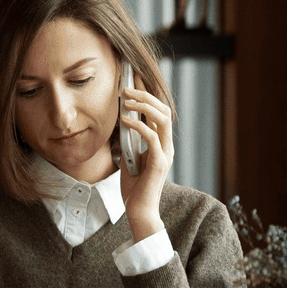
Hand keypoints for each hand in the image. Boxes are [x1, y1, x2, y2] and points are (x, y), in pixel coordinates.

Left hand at [118, 83, 173, 238]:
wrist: (139, 210)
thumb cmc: (134, 187)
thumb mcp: (128, 158)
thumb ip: (128, 142)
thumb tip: (120, 123)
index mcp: (160, 143)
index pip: (156, 112)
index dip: (147, 93)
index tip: (133, 77)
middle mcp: (166, 145)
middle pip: (163, 110)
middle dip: (145, 94)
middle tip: (125, 86)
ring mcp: (165, 153)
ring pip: (162, 119)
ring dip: (143, 105)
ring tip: (126, 99)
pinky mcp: (160, 162)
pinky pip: (152, 137)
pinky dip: (138, 125)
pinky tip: (124, 120)